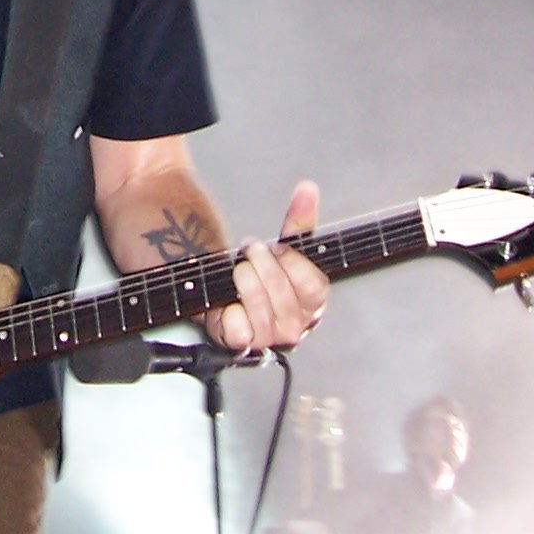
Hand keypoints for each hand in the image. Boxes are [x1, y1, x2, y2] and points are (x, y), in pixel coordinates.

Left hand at [200, 179, 327, 353]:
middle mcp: (294, 327)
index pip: (313, 287)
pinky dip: (229, 312)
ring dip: (244, 281)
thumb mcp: (282, 248)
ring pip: (260, 311)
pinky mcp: (240, 343)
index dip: (292, 261)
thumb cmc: (257, 272)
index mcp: (312, 305)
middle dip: (263, 265)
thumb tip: (308, 189)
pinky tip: (228, 302)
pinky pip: (238, 332)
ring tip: (238, 270)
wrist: (219, 289)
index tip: (278, 248)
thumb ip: (298, 221)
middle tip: (251, 252)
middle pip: (284, 297)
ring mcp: (267, 338)